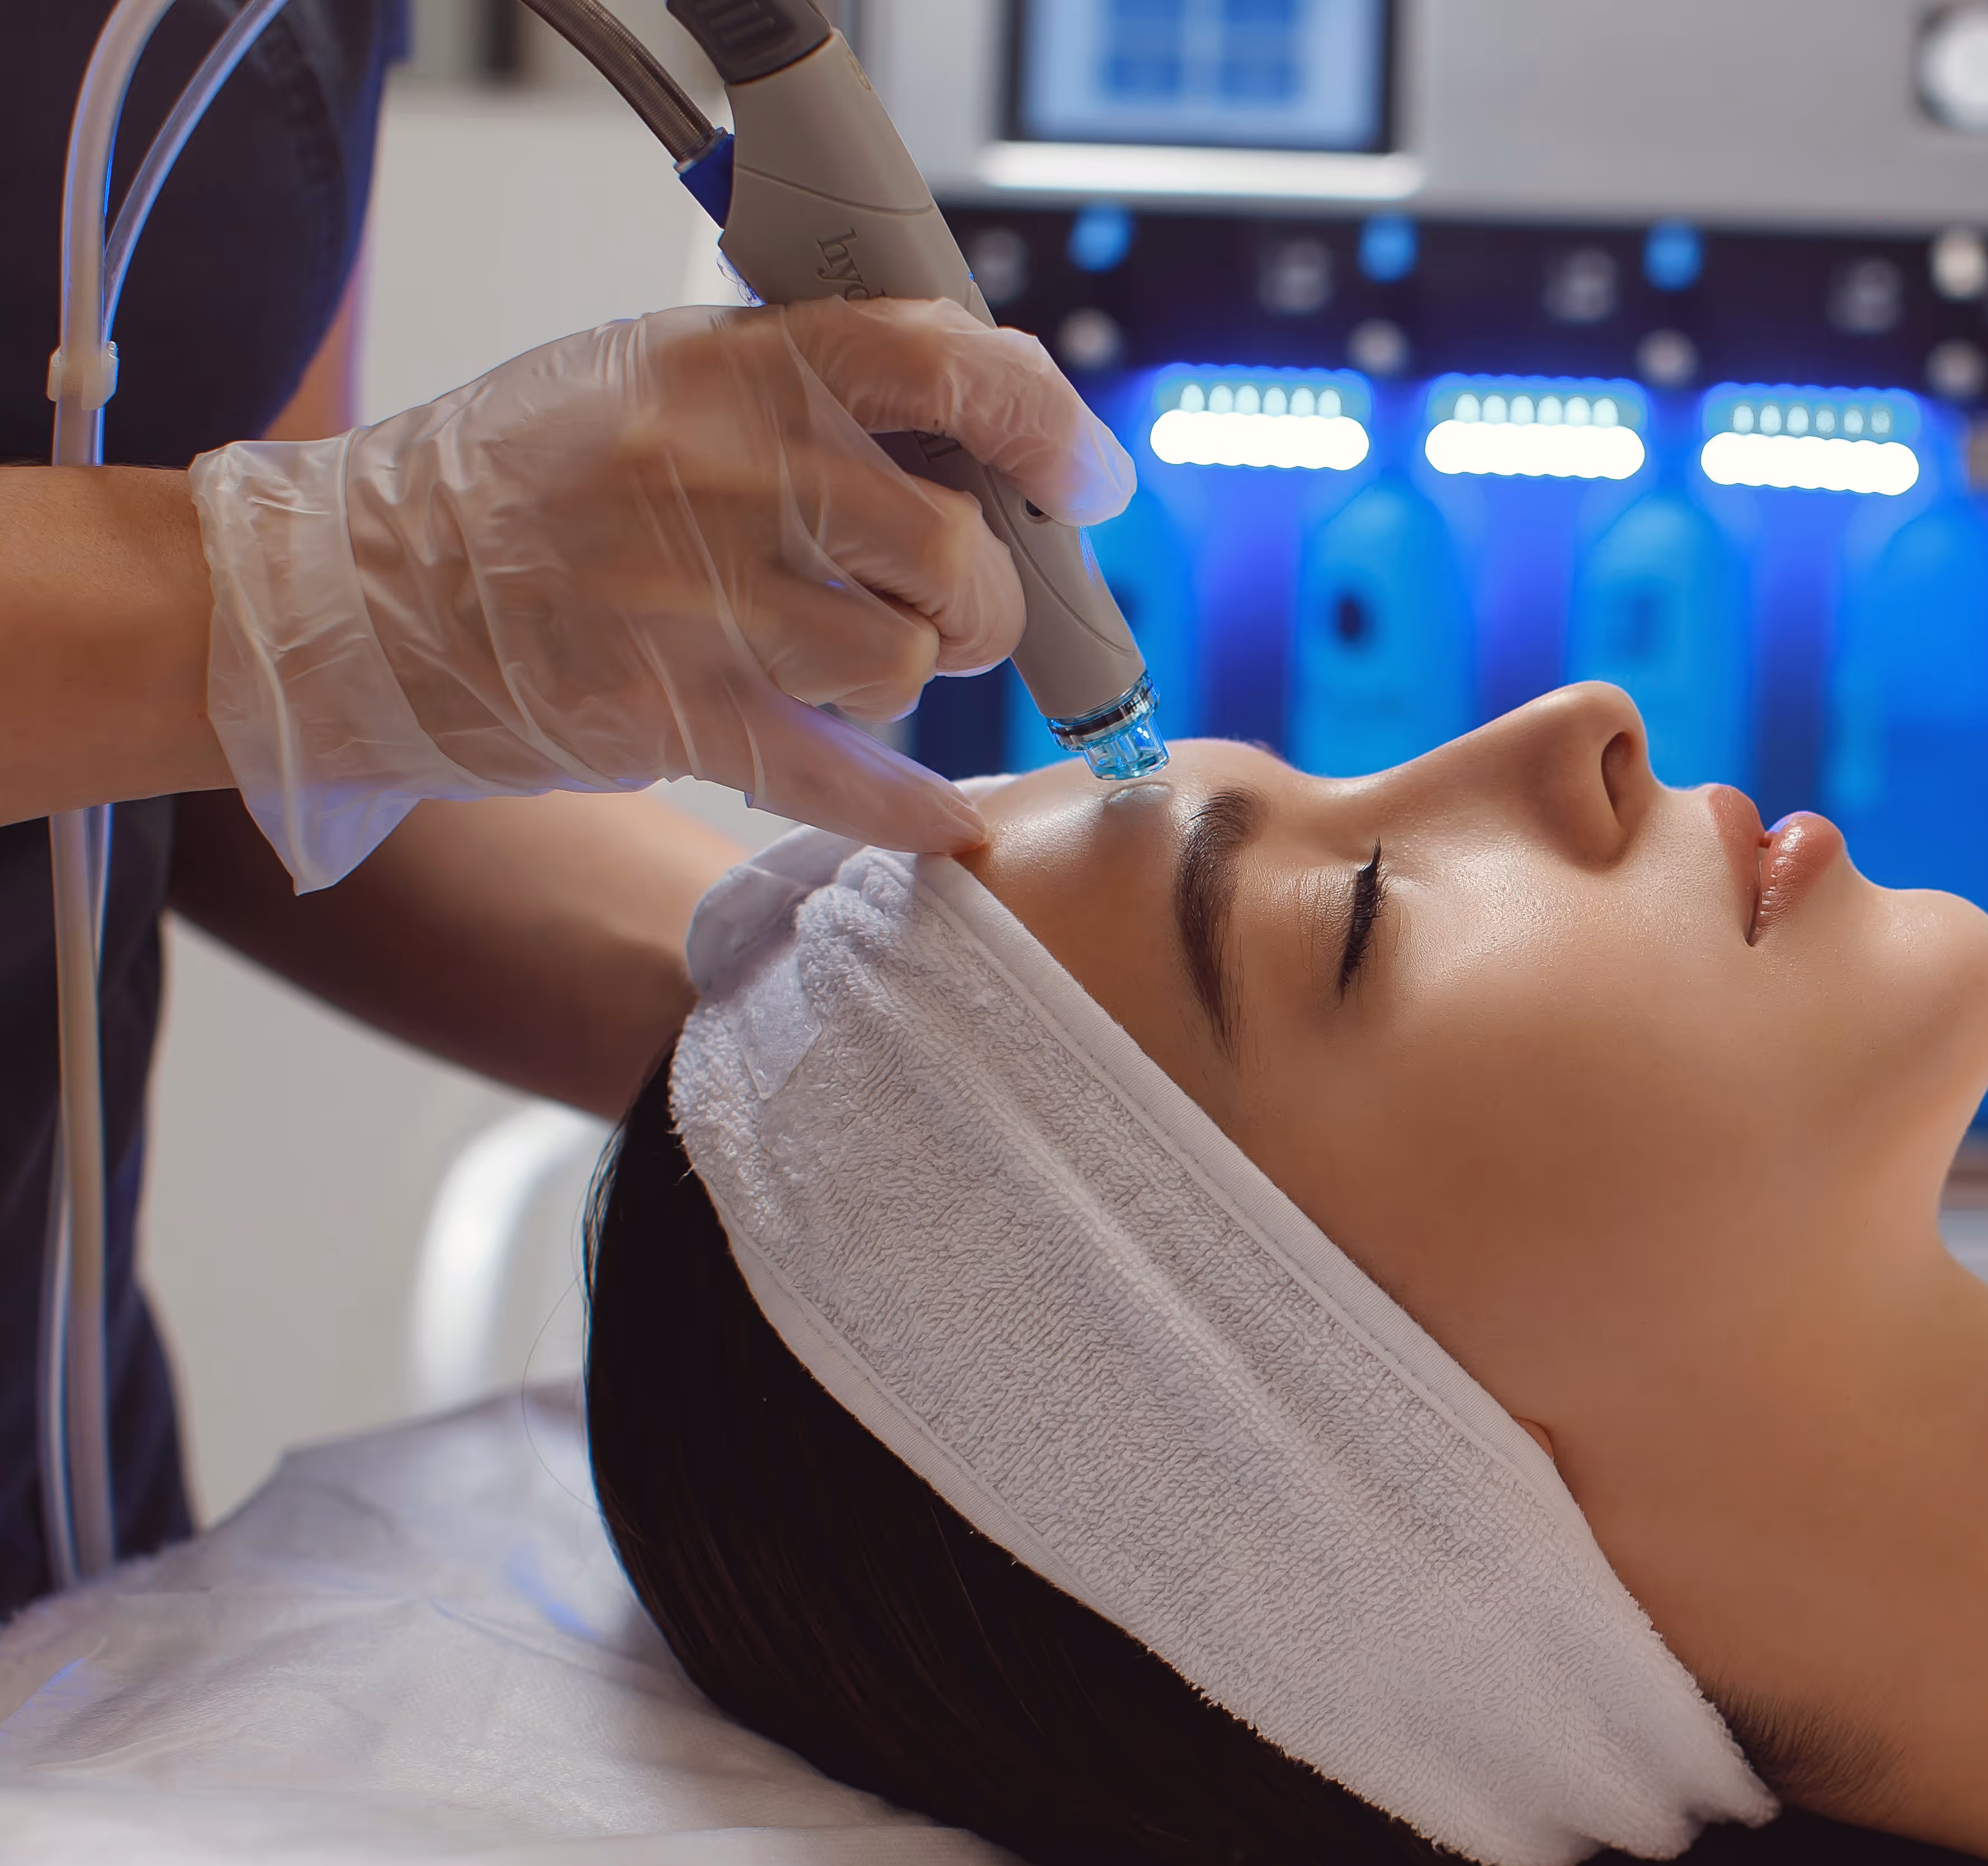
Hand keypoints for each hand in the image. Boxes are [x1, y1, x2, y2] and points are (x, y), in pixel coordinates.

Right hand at [187, 298, 1135, 886]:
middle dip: (982, 596)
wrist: (340, 591)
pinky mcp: (664, 711)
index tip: (1083, 476)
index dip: (1041, 422)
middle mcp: (715, 470)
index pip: (936, 360)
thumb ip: (795, 397)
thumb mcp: (645, 380)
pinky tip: (942, 819)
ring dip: (903, 681)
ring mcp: (689, 597)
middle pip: (952, 544)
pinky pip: (841, 776)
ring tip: (845, 668)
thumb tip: (973, 438)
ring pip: (903, 660)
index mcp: (722, 364)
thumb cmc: (515, 486)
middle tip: (951, 609)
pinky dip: (907, 809)